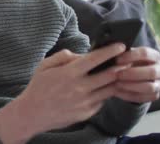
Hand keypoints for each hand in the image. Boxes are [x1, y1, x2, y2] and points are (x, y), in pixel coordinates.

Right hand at [0, 44, 126, 143]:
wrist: (32, 114)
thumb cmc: (38, 87)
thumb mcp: (45, 65)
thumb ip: (63, 56)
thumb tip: (80, 55)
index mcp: (70, 73)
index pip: (95, 59)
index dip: (110, 51)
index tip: (120, 45)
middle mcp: (80, 88)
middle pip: (109, 75)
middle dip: (121, 65)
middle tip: (127, 60)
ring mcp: (85, 102)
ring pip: (110, 89)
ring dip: (117, 80)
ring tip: (120, 74)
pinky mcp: (87, 113)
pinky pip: (101, 101)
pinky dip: (105, 93)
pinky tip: (103, 88)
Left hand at [114, 47, 159, 102]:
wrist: (135, 74)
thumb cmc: (130, 61)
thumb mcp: (127, 55)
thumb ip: (123, 55)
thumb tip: (113, 56)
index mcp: (155, 56)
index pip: (145, 53)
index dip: (131, 56)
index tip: (117, 60)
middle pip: (151, 72)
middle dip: (133, 74)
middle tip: (118, 74)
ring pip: (150, 87)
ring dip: (132, 86)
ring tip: (117, 84)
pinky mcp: (155, 95)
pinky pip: (144, 98)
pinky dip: (129, 95)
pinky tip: (117, 92)